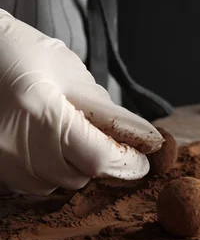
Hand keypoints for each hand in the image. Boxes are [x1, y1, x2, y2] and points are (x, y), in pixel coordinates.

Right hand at [0, 10, 162, 194]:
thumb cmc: (25, 54)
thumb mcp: (72, 75)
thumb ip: (108, 111)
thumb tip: (144, 138)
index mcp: (42, 112)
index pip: (97, 158)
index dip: (126, 163)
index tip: (142, 161)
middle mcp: (14, 144)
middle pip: (77, 177)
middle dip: (98, 161)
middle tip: (102, 140)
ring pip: (54, 185)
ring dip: (71, 168)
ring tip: (66, 136)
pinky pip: (29, 184)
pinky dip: (46, 171)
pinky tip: (45, 144)